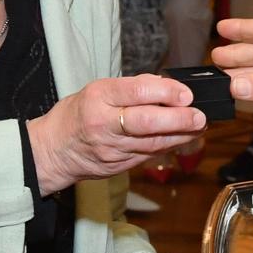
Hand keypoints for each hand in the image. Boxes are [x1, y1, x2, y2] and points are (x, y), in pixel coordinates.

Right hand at [30, 74, 205, 195]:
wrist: (52, 151)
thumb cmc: (75, 115)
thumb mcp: (96, 90)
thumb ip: (131, 88)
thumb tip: (165, 85)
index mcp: (98, 98)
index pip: (136, 92)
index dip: (165, 92)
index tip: (186, 93)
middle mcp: (104, 124)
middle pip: (147, 122)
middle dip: (178, 119)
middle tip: (200, 116)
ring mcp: (111, 149)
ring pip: (152, 143)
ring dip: (180, 136)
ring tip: (198, 127)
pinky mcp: (118, 167)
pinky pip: (148, 155)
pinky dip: (168, 147)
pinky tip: (182, 139)